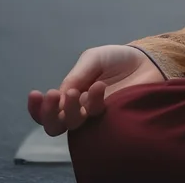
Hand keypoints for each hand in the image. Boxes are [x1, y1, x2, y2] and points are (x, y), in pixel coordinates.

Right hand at [26, 45, 165, 135]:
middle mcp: (80, 112)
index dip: (37, 109)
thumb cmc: (117, 60)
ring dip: (71, 109)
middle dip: (49, 114)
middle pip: (56, 126)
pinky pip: (98, 118)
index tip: (36, 94)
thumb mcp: (92, 59)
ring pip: (74, 126)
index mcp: (70, 97)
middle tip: (54, 96)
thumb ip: (76, 75)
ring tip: (78, 91)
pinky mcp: (114, 120)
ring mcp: (97, 118)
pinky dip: (94, 102)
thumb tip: (60, 96)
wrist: (148, 61)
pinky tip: (99, 86)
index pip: (47, 112)